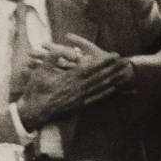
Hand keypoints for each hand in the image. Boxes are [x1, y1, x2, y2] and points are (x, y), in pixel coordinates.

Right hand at [15, 35, 130, 125]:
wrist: (35, 112)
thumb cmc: (36, 90)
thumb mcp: (41, 71)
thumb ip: (52, 57)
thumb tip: (63, 48)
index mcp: (70, 78)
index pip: (91, 67)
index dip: (104, 61)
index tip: (114, 54)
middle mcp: (78, 88)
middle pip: (100, 76)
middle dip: (114, 68)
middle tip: (126, 61)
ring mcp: (80, 97)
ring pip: (100, 87)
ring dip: (114, 79)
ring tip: (125, 73)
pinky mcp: (80, 105)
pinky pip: (96, 98)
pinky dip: (106, 92)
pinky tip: (114, 88)